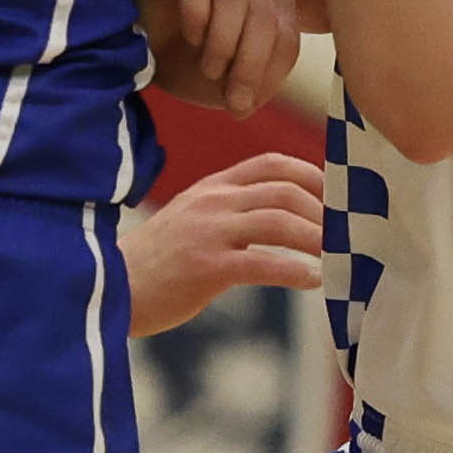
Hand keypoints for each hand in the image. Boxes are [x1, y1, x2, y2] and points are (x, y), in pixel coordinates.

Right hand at [123, 152, 323, 335]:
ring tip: (337, 257)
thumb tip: (284, 219)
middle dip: (323, 211)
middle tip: (344, 234)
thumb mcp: (191, 220)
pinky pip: (264, 263)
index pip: (271, 164)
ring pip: (280, 222)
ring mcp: (209, 232)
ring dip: (317, 240)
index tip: (335, 199)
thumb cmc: (156, 263)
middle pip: (284, 190)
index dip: (311, 176)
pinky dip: (296, 271)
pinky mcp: (206, 267)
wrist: (108, 288)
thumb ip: (229, 211)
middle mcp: (213, 202)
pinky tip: (313, 281)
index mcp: (211, 187)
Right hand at [142, 0, 302, 114]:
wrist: (141, 44)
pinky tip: (191, 37)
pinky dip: (196, 16)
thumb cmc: (190, 59)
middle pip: (265, 18)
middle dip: (249, 65)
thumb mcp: (225, 82)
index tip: (242, 105)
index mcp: (273, 0)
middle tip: (231, 99)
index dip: (268, 74)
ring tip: (208, 70)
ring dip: (222, 43)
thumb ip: (249, 88)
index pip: (286, 36)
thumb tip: (247, 104)